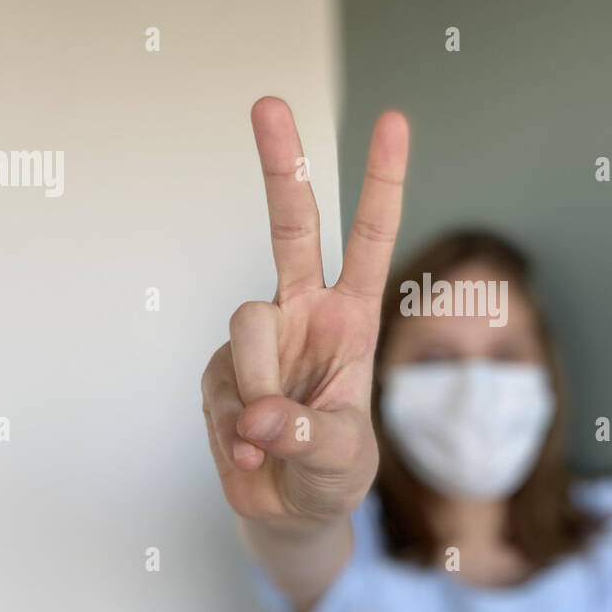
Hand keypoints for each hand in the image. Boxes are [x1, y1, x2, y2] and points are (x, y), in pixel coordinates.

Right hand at [201, 96, 409, 525]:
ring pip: (246, 326)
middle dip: (280, 165)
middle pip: (290, 227)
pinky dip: (234, 427)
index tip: (393, 120)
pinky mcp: (219, 371)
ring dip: (259, 387)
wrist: (287, 509)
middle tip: (268, 102)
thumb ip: (307, 435)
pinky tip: (248, 452)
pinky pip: (220, 385)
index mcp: (351, 318)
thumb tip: (259, 415)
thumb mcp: (341, 458)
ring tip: (270, 439)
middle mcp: (303, 314)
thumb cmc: (332, 473)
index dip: (381, 182)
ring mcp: (257, 339)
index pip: (369, 239)